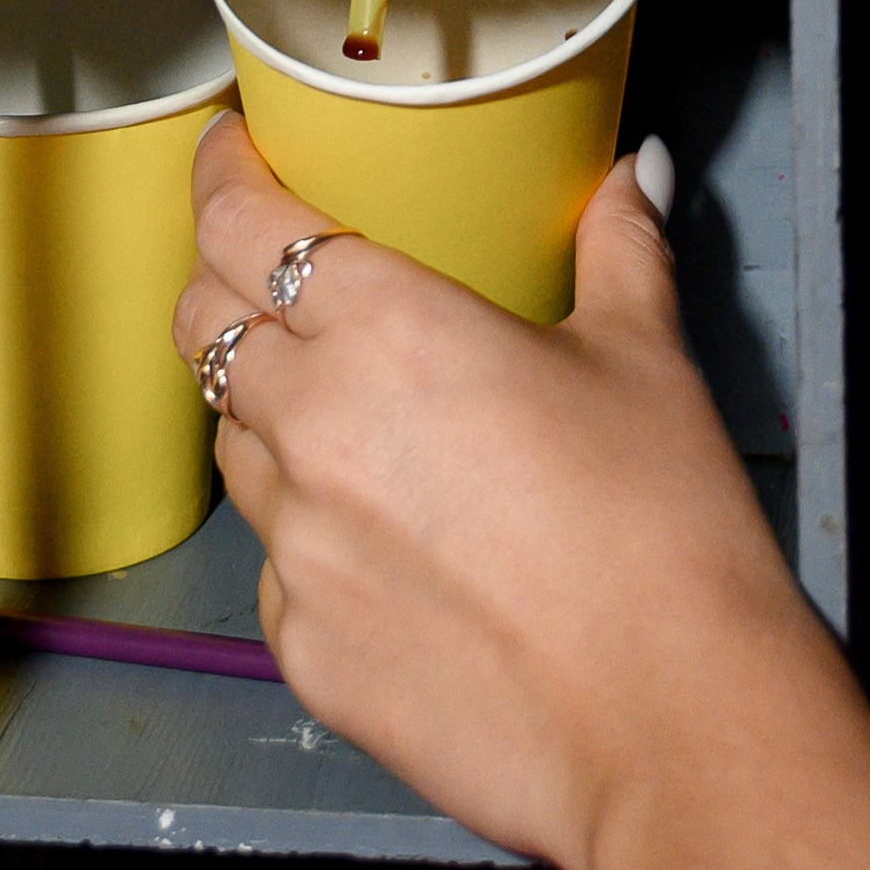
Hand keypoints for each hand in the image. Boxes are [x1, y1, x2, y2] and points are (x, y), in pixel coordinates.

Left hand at [174, 120, 869, 869]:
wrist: (663, 722)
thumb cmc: (660, 523)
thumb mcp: (646, 355)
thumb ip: (620, 245)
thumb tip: (636, 171)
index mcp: (384, 329)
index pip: (242, 225)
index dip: (220, 175)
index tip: (228, 147)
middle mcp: (309, 428)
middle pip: (205, 326)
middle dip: (223, 283)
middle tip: (278, 271)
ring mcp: (290, 549)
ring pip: (231, 443)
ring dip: (264, 409)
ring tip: (342, 407)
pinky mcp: (299, 649)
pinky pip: (274, 562)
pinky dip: (309, 530)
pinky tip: (390, 539)